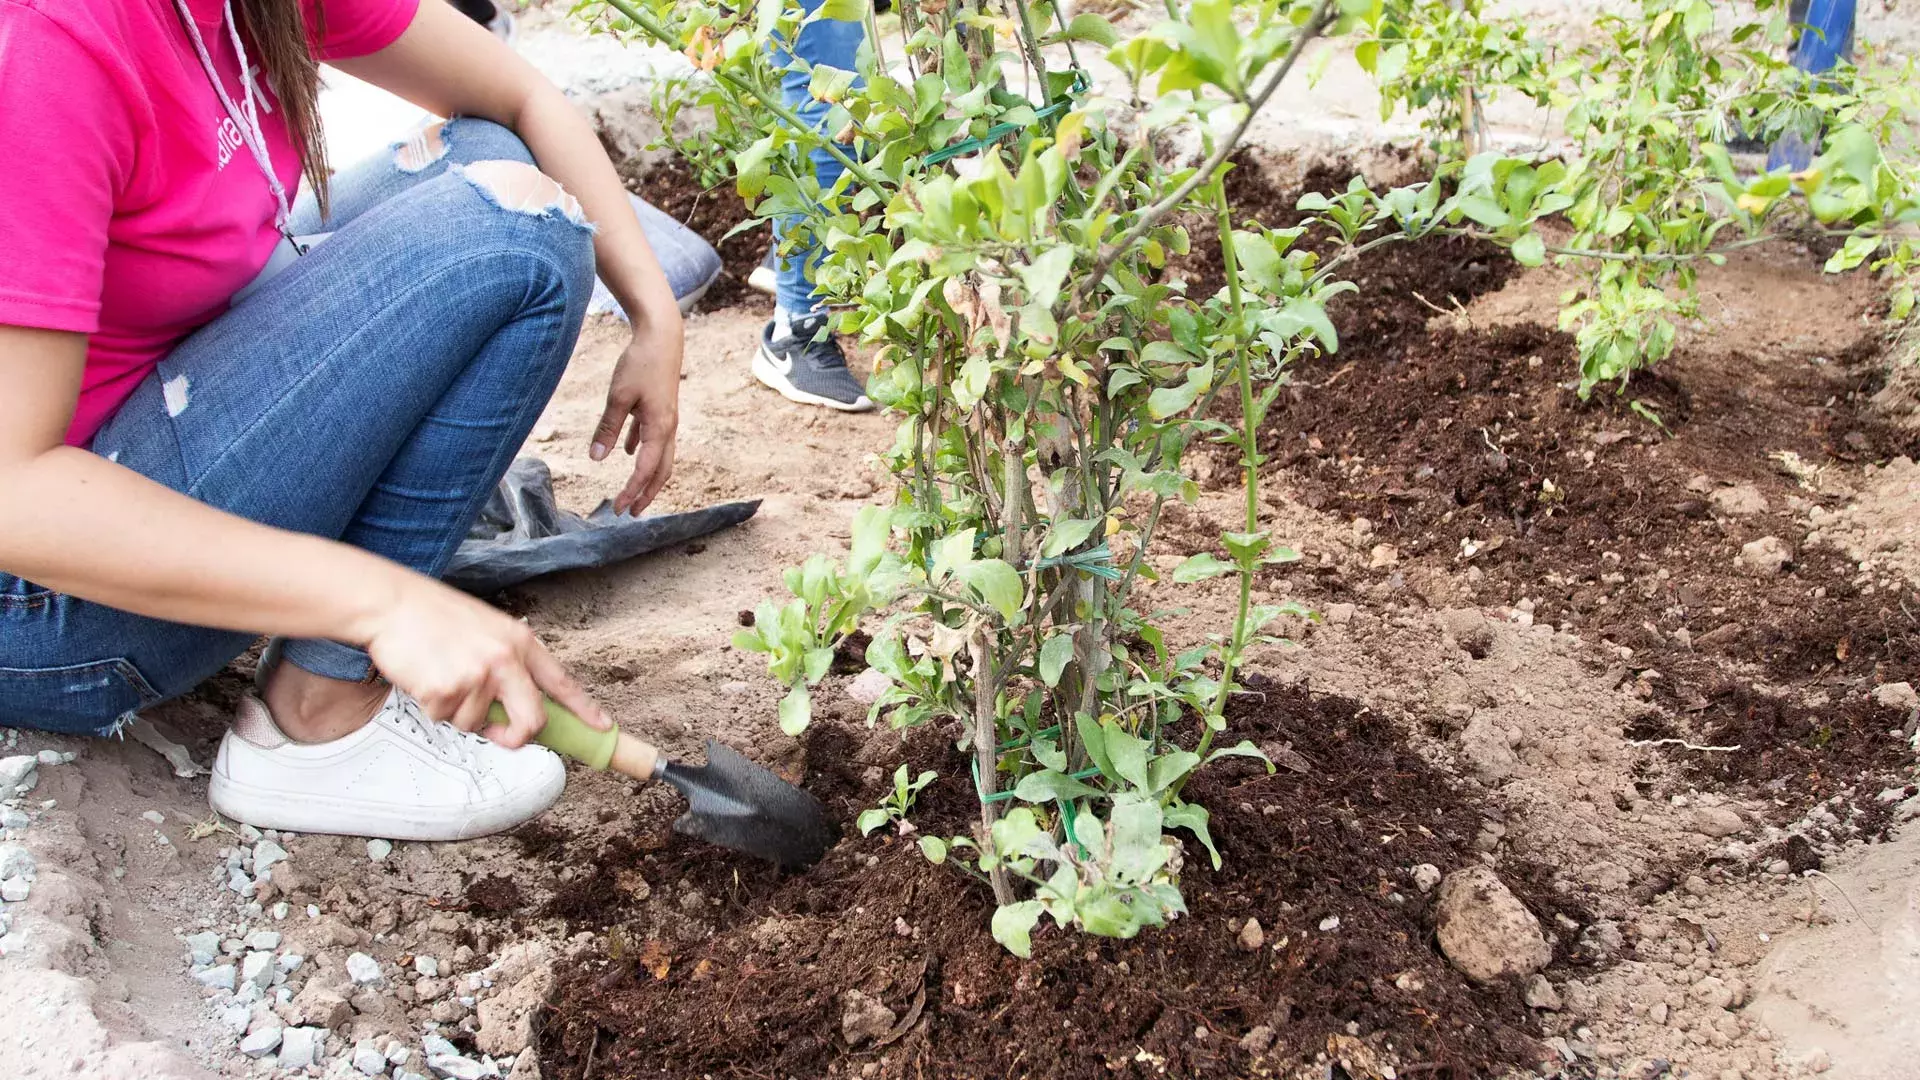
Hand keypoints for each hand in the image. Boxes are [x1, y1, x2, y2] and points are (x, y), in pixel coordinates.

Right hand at [362, 577, 609, 748]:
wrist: (390, 604)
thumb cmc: (433, 615)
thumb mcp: (486, 628)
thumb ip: (507, 662)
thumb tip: (515, 704)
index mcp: (520, 642)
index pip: (561, 682)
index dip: (584, 709)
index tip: (603, 728)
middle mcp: (506, 659)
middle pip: (532, 720)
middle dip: (517, 737)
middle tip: (501, 734)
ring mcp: (477, 676)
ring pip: (477, 724)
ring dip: (457, 711)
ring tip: (442, 674)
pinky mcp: (447, 690)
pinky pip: (445, 718)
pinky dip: (432, 706)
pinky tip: (425, 676)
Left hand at [592, 306, 683, 515]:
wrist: (662, 337)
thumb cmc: (640, 363)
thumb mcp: (618, 396)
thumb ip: (608, 428)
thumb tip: (596, 458)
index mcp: (659, 428)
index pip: (645, 470)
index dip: (631, 491)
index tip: (617, 508)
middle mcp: (667, 428)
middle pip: (661, 470)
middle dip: (647, 493)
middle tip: (630, 512)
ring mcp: (666, 418)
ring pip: (660, 456)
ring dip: (647, 476)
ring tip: (633, 491)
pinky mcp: (661, 408)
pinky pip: (653, 437)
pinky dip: (641, 450)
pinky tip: (625, 452)